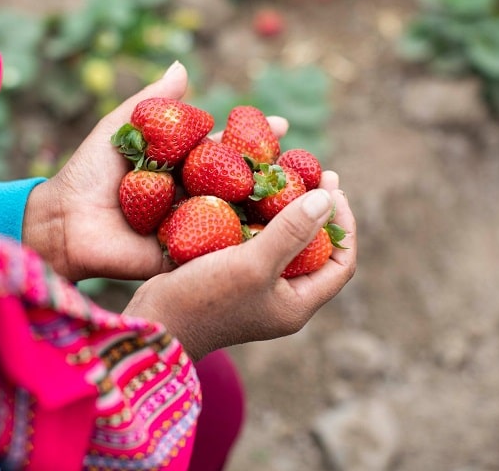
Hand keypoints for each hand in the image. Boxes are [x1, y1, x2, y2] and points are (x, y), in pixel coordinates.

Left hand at [23, 62, 289, 281]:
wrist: (66, 223)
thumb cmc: (88, 174)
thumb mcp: (120, 129)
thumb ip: (154, 102)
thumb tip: (183, 65)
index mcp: (181, 168)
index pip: (227, 149)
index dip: (254, 137)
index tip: (282, 125)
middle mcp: (192, 196)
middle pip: (240, 183)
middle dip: (273, 174)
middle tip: (309, 165)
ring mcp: (192, 227)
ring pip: (237, 217)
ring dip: (271, 210)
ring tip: (306, 198)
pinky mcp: (186, 255)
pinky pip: (219, 250)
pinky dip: (248, 244)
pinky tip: (281, 236)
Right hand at [122, 171, 356, 360]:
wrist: (154, 324)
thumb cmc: (204, 300)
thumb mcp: (252, 264)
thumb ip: (292, 232)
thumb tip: (327, 198)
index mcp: (297, 303)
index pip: (340, 262)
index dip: (344, 224)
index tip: (332, 186)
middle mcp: (282, 297)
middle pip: (315, 249)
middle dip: (317, 211)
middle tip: (313, 173)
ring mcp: (256, 287)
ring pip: (284, 242)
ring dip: (287, 209)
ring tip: (283, 175)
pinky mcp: (232, 276)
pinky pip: (256, 241)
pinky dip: (258, 216)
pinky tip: (248, 191)